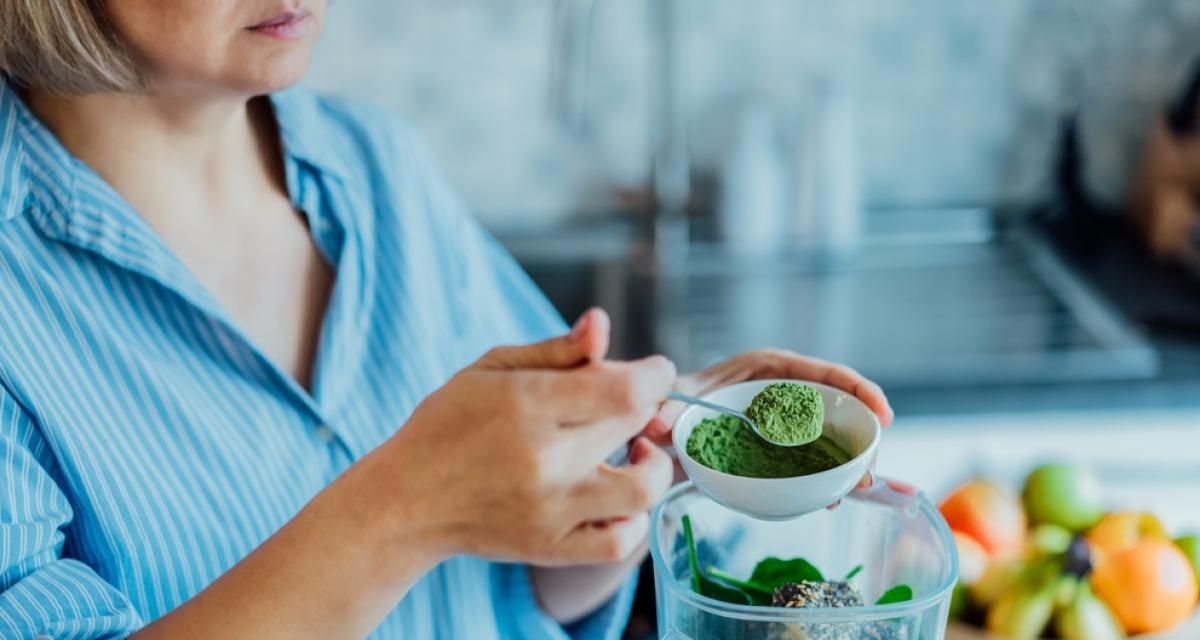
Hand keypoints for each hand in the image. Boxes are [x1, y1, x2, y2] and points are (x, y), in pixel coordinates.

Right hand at [368, 310, 676, 567]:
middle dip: (644, 406)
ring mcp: (550, 510)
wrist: (406, 501)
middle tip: (623, 402)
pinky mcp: (550, 548)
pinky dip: (634, 519)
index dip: (654, 374)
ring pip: (642, 490)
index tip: (653, 370)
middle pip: (633, 425)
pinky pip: (619, 543)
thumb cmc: (449, 424)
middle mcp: (544, 460)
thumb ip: (557, 349)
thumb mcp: (492, 369)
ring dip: (653, 464)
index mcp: (527, 405)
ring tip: (635, 450)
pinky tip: (618, 496)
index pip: (625, 389)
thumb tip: (602, 322)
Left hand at [641, 349, 895, 493]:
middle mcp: (783, 392)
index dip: (858, 389)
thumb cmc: (673, 402)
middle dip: (862, 434)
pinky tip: (829, 501)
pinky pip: (811, 460)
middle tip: (868, 472)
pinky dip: (824, 478)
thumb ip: (666, 411)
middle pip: (836, 406)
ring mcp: (785, 422)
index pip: (823, 373)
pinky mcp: (781, 449)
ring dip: (848, 461)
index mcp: (767, 368)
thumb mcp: (672, 403)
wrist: (661, 430)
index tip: (883, 414)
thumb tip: (657, 422)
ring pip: (829, 436)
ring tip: (855, 489)